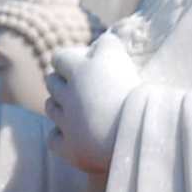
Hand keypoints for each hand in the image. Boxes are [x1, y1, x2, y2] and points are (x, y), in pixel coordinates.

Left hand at [45, 34, 140, 173]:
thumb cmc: (137, 91)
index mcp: (80, 70)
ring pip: (51, 108)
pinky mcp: (71, 149)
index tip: (85, 67)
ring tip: (81, 111)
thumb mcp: (121, 57)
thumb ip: (107, 44)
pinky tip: (75, 136)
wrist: (141, 132)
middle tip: (84, 90)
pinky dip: (61, 136)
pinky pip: (53, 139)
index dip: (68, 61)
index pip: (59, 57)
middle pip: (51, 82)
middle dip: (63, 83)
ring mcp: (67, 123)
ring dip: (61, 107)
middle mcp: (69, 94)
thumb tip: (99, 42)